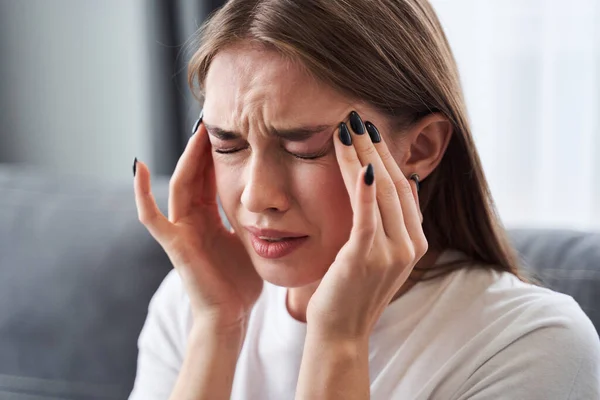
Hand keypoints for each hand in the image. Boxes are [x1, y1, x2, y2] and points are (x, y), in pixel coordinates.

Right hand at [133, 114, 262, 332]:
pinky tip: (137, 166)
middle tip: (215, 119)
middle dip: (203, 148)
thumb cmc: (240, 284)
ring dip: (187, 158)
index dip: (216, 154)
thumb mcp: (250, 242)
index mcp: (209, 219)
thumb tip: (272, 201)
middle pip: (194, 176)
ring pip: (179, 186)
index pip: (210, 178)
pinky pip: (152, 216)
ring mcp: (180, 231)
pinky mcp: (174, 244)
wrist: (230, 316)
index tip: (230, 129)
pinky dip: (141, 193)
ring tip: (197, 131)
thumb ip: (251, 220)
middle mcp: (192, 220)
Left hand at [306, 112, 427, 340]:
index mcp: (414, 241)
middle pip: (393, 183)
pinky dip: (363, 187)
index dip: (386, 155)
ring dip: (363, 156)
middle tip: (357, 117)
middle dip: (373, 147)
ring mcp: (392, 252)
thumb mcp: (379, 253)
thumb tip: (401, 180)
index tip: (369, 130)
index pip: (401, 187)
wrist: (341, 332)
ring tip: (348, 128)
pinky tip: (358, 163)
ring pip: (380, 192)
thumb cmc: (352, 291)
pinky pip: (367, 215)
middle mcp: (410, 244)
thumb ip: (391, 221)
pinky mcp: (367, 257)